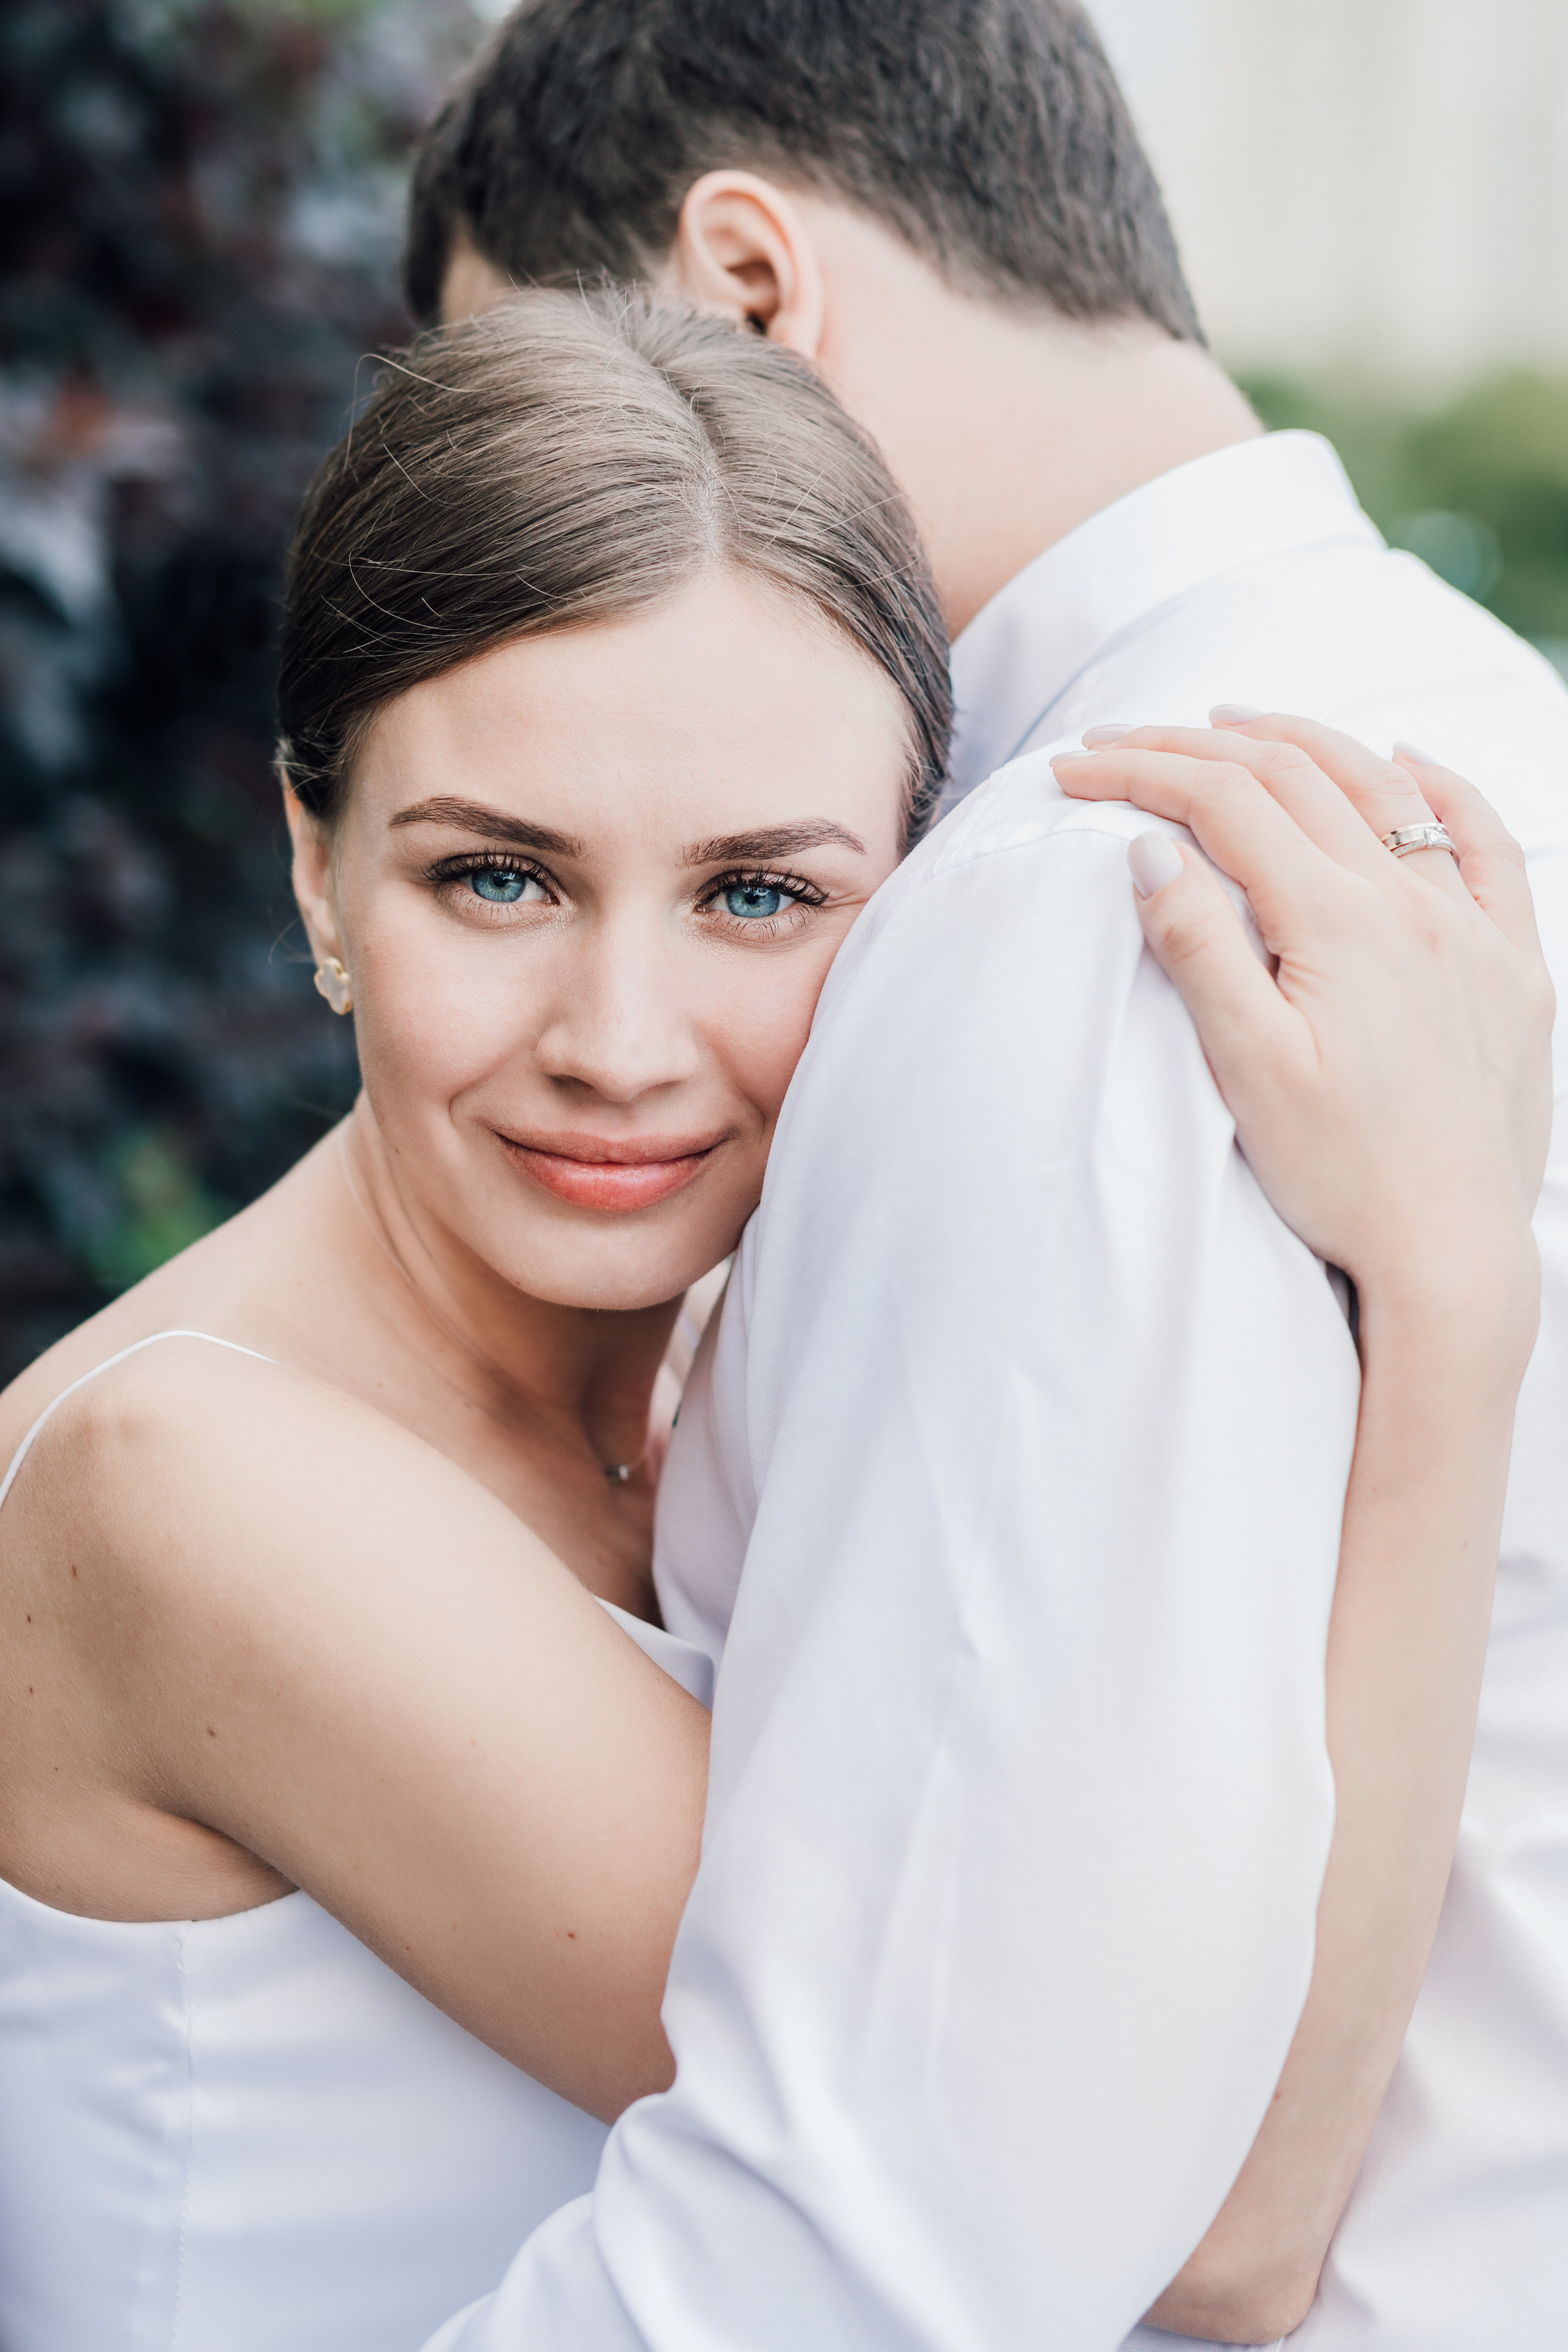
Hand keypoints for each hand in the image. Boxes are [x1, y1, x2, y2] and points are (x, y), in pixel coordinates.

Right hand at [1051, 713, 1552, 1322]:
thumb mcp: (1249, 1070)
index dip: (1139, 773)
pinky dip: (1443, 787)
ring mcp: (1472, 931)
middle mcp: (1413, 907)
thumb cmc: (1340, 1178)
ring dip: (1304, 742)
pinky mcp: (1514, 966)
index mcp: (1338, 925)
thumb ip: (1199, 950)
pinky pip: (1487, 843)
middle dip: (1195, 747)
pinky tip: (1412, 761)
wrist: (1452, 1254)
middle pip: (1293, 778)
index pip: (1223, 805)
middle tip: (1124, 742)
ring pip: (1384, 790)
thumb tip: (1150, 849)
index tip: (1073, 768)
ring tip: (1237, 725)